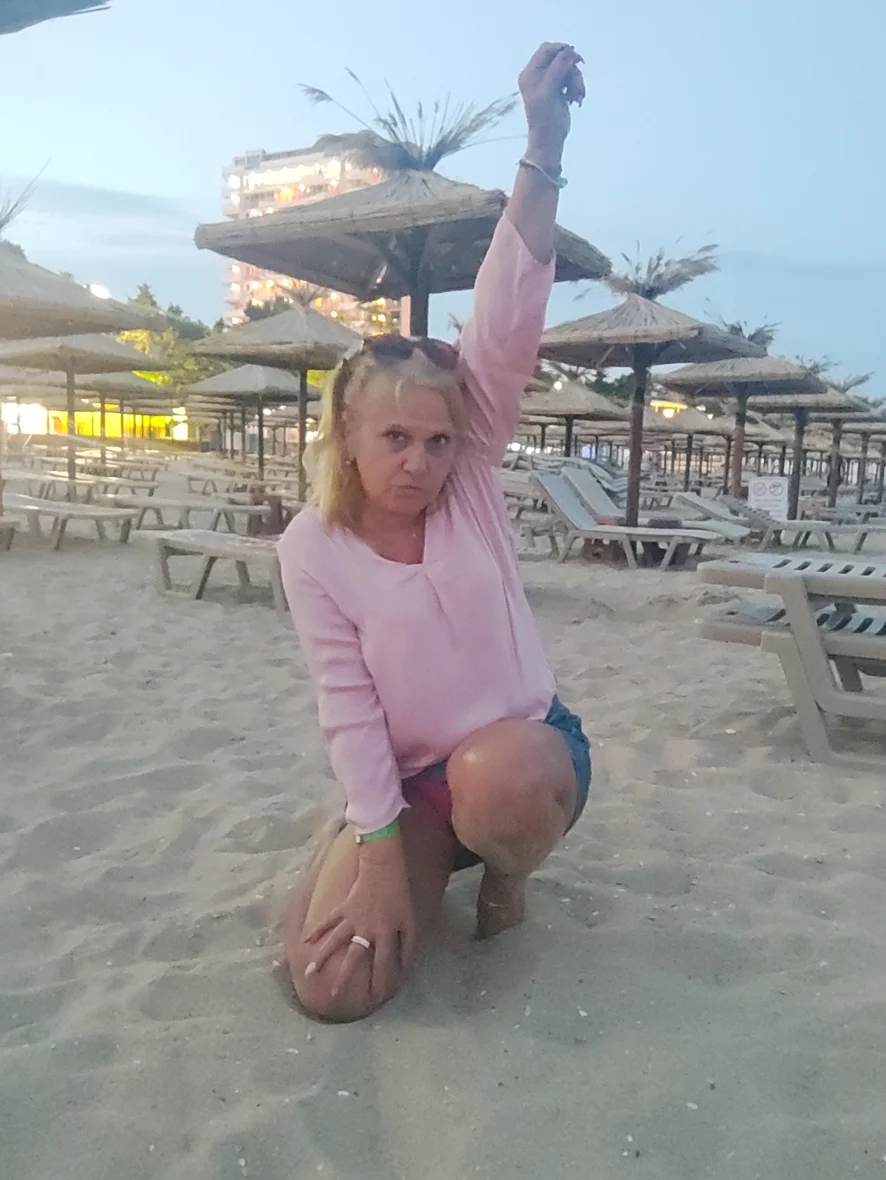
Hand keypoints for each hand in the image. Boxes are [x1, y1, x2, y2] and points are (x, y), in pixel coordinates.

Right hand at [304, 839, 414, 1003]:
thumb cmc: (399, 894)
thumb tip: (405, 966)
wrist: (383, 865)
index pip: (382, 964)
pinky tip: (305, 941)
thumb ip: (407, 945)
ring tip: (309, 973)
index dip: (380, 982)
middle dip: (344, 977)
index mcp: (385, 933)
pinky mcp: (343, 908)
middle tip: (333, 996)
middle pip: (354, 957)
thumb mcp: (409, 920)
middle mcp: (366, 929)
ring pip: (334, 941)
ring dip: (322, 957)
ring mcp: (352, 918)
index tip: (376, 999)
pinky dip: (316, 930)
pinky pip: (328, 921)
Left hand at [518, 43, 584, 155]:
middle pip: (560, 58)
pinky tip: (576, 99)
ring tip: (577, 95)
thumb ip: (557, 68)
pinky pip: (571, 79)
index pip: (546, 49)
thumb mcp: (549, 90)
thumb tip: (568, 51)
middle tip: (578, 75)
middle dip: (571, 68)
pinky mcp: (558, 90)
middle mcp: (537, 76)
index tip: (574, 57)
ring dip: (576, 80)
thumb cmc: (545, 118)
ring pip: (568, 69)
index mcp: (530, 73)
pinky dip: (576, 87)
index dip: (561, 49)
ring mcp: (548, 82)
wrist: (550, 139)